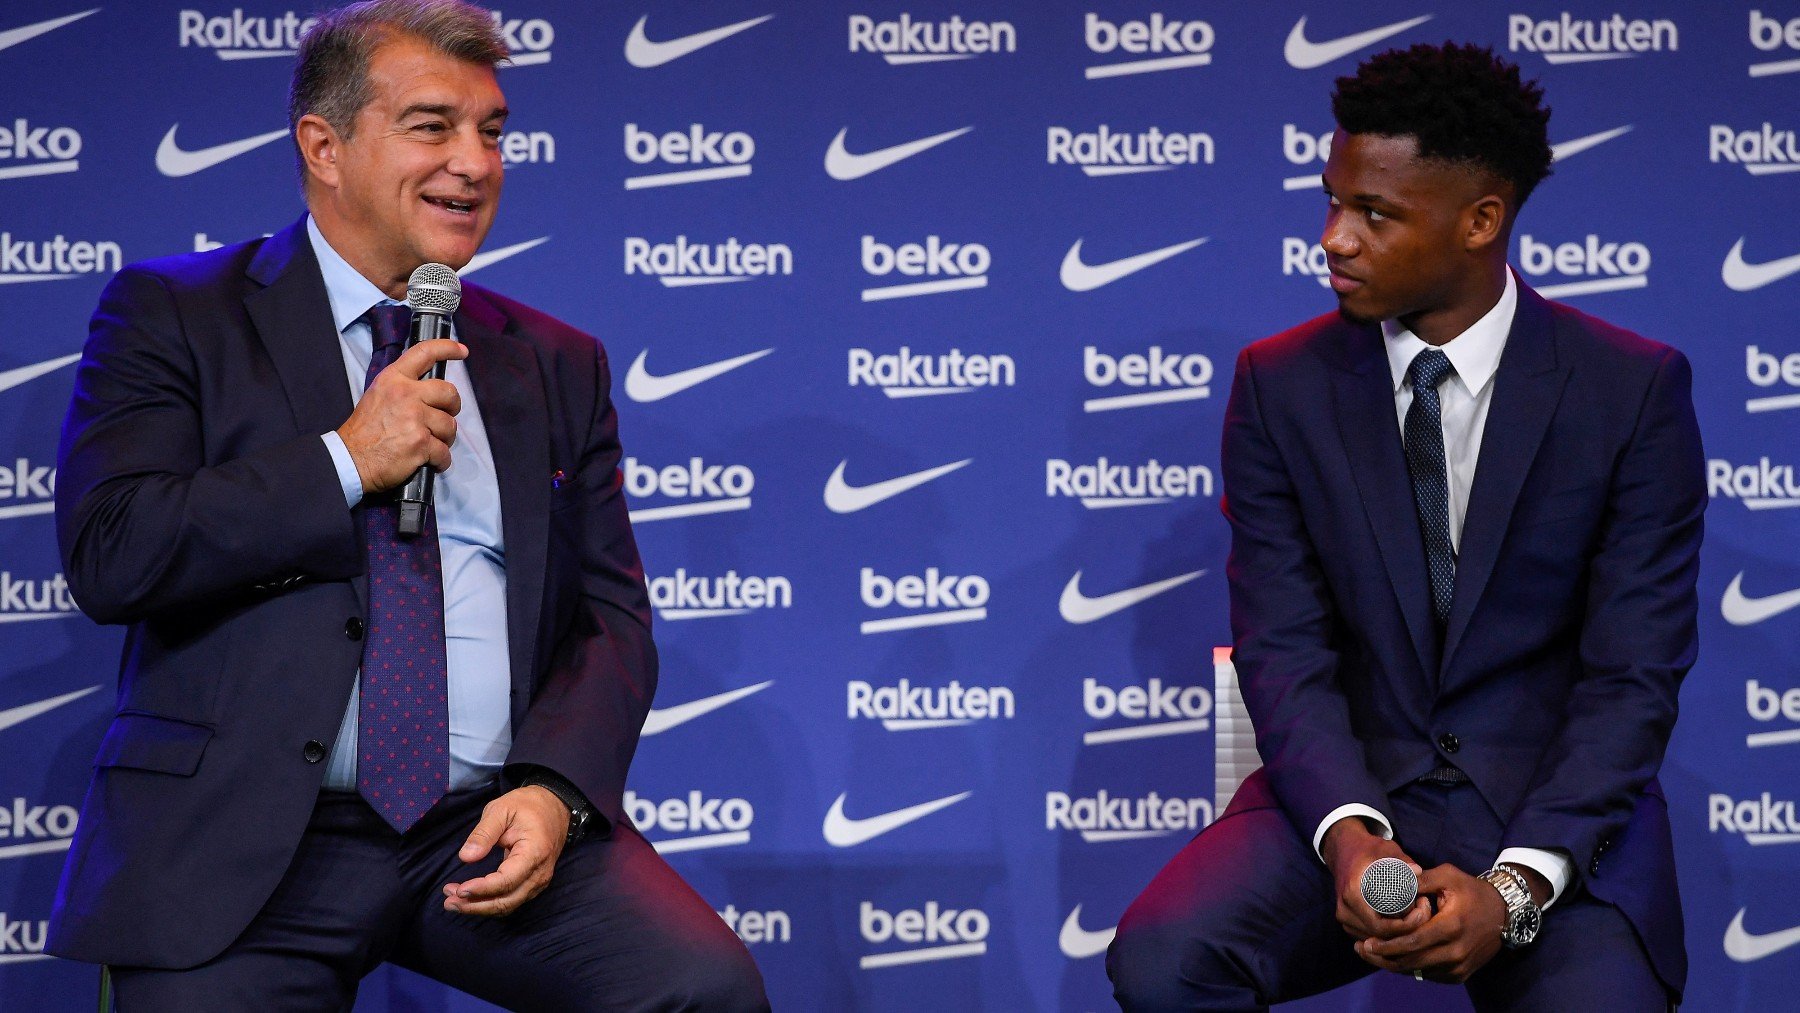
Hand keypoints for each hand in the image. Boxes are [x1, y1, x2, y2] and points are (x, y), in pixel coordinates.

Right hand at [337, 339, 466, 493]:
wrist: (350, 459)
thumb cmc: (363, 432)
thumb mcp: (377, 395)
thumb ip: (402, 388)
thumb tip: (429, 391)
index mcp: (394, 379)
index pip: (425, 353)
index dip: (447, 348)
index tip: (461, 351)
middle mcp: (406, 394)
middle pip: (449, 392)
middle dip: (452, 407)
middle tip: (443, 417)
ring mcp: (415, 418)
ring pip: (450, 425)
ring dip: (444, 438)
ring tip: (429, 443)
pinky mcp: (421, 443)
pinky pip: (444, 452)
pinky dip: (440, 460)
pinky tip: (429, 461)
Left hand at [442, 785, 569, 916]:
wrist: (554, 806)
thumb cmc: (526, 805)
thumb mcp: (501, 809)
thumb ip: (483, 833)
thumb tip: (465, 857)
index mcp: (534, 853)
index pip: (506, 881)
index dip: (482, 889)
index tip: (458, 889)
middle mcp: (540, 873)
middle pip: (507, 901)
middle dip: (475, 905)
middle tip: (448, 901)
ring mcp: (539, 882)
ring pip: (508, 905)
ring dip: (480, 907)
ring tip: (452, 902)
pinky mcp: (533, 884)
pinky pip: (511, 901)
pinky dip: (490, 904)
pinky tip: (471, 899)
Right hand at [1322, 816, 1428, 943]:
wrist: (1344, 850)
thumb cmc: (1368, 850)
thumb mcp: (1386, 849)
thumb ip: (1402, 861)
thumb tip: (1418, 872)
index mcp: (1353, 894)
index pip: (1381, 926)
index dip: (1406, 925)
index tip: (1422, 910)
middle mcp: (1345, 909)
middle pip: (1380, 936)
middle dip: (1405, 930)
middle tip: (1424, 912)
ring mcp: (1344, 917)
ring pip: (1376, 939)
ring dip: (1397, 933)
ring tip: (1415, 914)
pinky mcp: (1347, 921)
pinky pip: (1370, 936)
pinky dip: (1387, 934)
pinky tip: (1402, 920)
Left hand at [1357, 864, 1507, 982]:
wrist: (1504, 914)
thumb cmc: (1472, 891)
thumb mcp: (1447, 876)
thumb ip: (1419, 879)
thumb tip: (1393, 880)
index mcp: (1450, 926)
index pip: (1412, 943)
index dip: (1387, 945)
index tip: (1366, 942)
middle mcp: (1456, 951)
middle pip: (1411, 961)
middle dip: (1383, 958)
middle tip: (1362, 950)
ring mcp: (1459, 966)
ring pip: (1419, 972)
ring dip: (1394, 965)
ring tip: (1373, 955)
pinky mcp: (1461, 974)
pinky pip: (1430, 975)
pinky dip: (1412, 968)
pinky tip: (1395, 959)